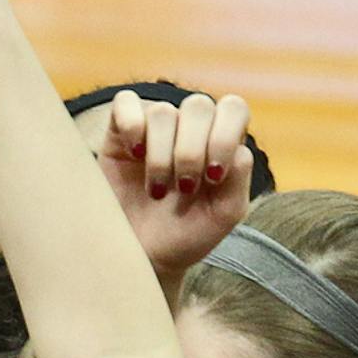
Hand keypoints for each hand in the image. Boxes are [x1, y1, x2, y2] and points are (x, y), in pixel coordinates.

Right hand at [95, 90, 254, 280]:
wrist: (139, 255)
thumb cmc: (184, 235)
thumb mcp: (224, 214)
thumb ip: (239, 179)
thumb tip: (236, 147)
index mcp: (220, 140)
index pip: (233, 108)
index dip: (224, 135)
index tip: (212, 177)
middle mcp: (188, 128)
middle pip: (198, 105)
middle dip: (191, 151)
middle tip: (184, 188)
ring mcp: (152, 128)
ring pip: (162, 111)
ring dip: (161, 155)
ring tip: (156, 189)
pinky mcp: (117, 133)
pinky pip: (124, 103)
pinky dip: (131, 125)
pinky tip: (133, 155)